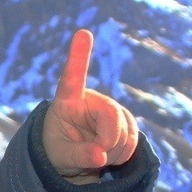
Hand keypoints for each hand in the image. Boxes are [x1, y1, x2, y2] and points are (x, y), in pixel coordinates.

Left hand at [44, 29, 138, 177]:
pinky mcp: (123, 120)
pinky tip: (112, 155)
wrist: (70, 158)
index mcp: (67, 101)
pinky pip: (134, 137)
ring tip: (99, 157)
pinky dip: (125, 152)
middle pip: (112, 114)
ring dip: (116, 151)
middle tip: (98, 158)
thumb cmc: (57, 151)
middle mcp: (90, 99)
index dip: (79, 55)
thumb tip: (101, 156)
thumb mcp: (60, 157)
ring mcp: (109, 108)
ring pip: (126, 128)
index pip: (72, 77)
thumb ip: (80, 155)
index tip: (82, 33)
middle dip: (109, 142)